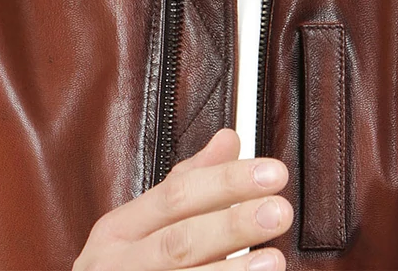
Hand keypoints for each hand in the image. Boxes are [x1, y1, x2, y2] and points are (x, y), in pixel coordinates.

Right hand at [72, 127, 291, 268]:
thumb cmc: (123, 270)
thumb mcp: (142, 225)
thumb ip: (190, 183)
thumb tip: (229, 140)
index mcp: (118, 230)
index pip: (177, 195)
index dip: (227, 181)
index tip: (272, 172)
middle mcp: (118, 265)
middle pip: (180, 240)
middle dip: (233, 225)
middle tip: (279, 211)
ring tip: (273, 261)